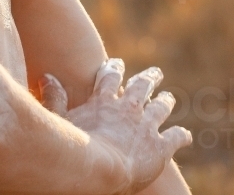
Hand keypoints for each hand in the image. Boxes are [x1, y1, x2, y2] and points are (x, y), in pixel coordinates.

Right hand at [39, 60, 191, 194]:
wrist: (101, 169)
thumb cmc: (74, 148)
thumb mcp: (60, 120)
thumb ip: (54, 99)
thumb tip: (47, 77)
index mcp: (104, 100)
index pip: (110, 76)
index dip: (115, 69)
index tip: (117, 63)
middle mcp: (128, 108)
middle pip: (142, 86)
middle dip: (149, 78)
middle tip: (155, 73)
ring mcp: (146, 126)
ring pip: (161, 106)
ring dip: (166, 100)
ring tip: (169, 97)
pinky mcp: (160, 147)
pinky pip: (176, 137)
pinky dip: (182, 135)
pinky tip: (186, 136)